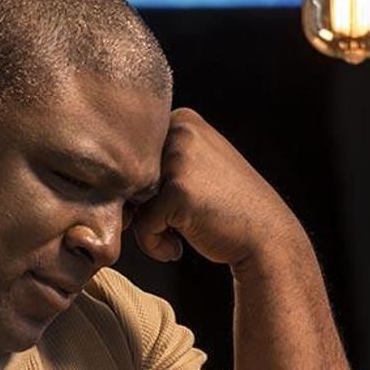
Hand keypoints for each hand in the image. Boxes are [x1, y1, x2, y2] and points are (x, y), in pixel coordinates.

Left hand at [132, 108, 299, 267]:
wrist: (267, 237)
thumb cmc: (224, 211)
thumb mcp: (195, 169)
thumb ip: (156, 165)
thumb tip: (103, 184)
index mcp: (182, 120)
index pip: (131, 160)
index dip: (143, 191)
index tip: (173, 207)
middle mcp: (180, 131)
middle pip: (127, 179)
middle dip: (142, 209)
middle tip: (175, 224)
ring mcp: (179, 158)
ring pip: (130, 201)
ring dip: (148, 227)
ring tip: (178, 235)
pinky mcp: (177, 190)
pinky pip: (141, 225)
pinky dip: (153, 245)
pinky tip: (178, 249)